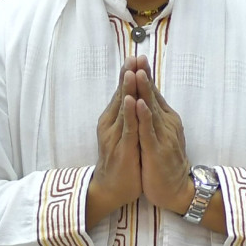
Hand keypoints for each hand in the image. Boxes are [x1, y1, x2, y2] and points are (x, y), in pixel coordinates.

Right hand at [87, 63, 141, 223]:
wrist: (110, 189)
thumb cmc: (120, 160)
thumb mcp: (123, 134)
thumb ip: (125, 116)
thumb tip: (131, 96)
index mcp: (112, 120)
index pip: (122, 93)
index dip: (128, 75)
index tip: (135, 56)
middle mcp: (110, 125)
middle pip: (121, 96)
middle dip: (128, 75)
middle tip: (134, 56)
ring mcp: (115, 137)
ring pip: (123, 109)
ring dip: (127, 89)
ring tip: (131, 71)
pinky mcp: (123, 149)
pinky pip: (127, 129)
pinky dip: (129, 114)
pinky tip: (132, 100)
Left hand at [130, 61, 193, 213]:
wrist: (177, 191)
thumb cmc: (166, 164)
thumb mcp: (162, 136)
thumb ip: (156, 118)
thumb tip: (150, 100)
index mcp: (166, 120)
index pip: (153, 94)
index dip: (145, 76)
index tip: (137, 57)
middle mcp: (167, 124)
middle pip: (153, 96)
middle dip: (144, 76)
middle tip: (137, 56)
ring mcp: (163, 137)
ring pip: (151, 109)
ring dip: (143, 90)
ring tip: (136, 72)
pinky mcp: (157, 151)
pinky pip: (149, 131)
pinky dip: (144, 116)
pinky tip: (138, 104)